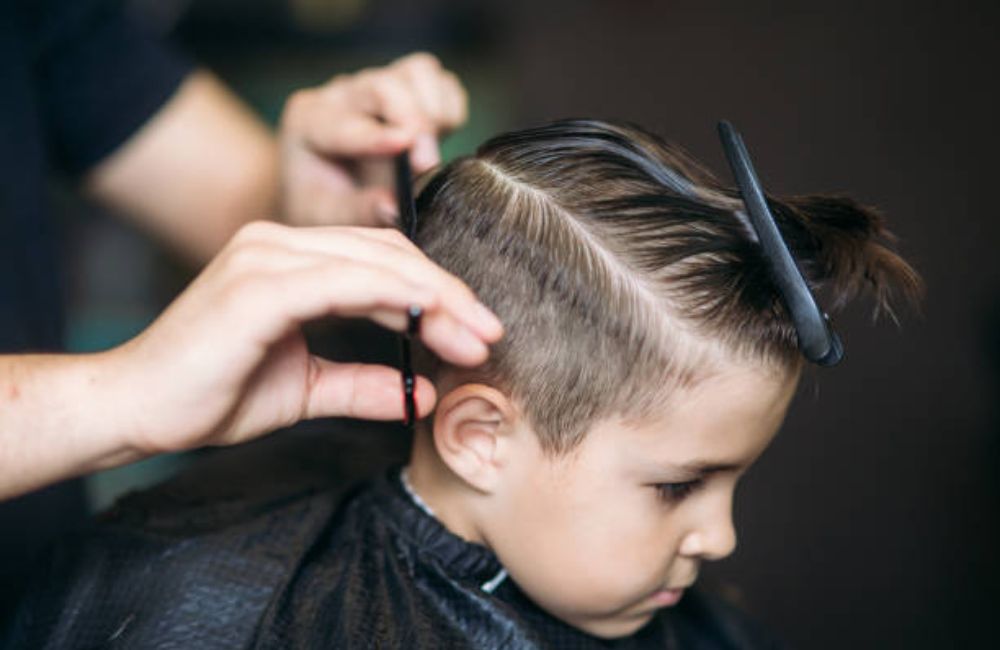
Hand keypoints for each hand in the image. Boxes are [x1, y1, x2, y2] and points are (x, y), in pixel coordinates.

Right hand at [105, 221, 500, 455]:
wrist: (136, 408)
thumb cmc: (210, 394)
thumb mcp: (305, 388)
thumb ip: (362, 384)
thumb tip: (420, 394)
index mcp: (288, 259)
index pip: (381, 263)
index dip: (435, 293)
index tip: (476, 332)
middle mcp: (277, 244)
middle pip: (387, 255)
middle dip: (447, 295)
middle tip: (490, 334)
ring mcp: (265, 257)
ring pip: (373, 262)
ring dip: (433, 298)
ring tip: (474, 337)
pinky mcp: (257, 285)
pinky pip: (341, 282)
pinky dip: (391, 297)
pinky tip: (428, 321)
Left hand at [279, 52, 466, 227]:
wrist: (328, 183)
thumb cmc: (324, 200)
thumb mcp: (329, 216)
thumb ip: (359, 211)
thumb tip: (394, 207)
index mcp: (311, 122)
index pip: (344, 123)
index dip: (376, 135)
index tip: (404, 146)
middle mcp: (343, 95)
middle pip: (385, 86)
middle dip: (414, 121)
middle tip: (427, 164)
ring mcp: (378, 85)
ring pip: (418, 73)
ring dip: (434, 110)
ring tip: (429, 151)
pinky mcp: (408, 86)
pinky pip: (442, 83)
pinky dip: (450, 109)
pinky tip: (439, 139)